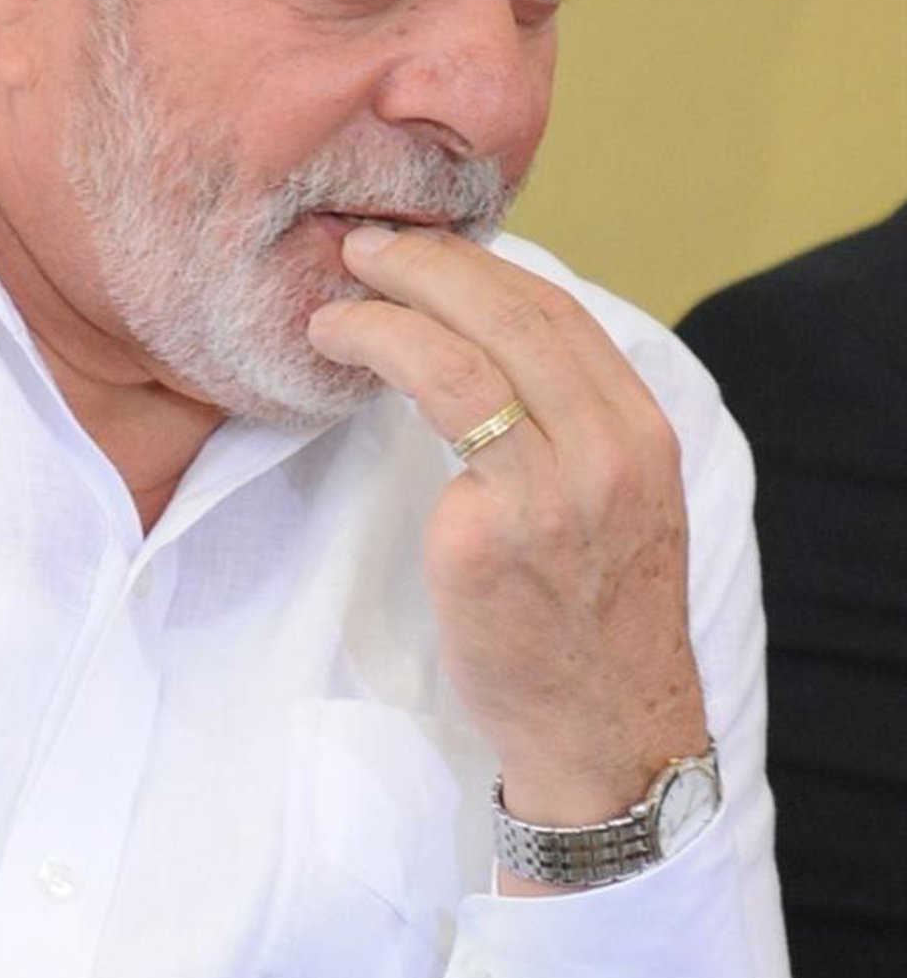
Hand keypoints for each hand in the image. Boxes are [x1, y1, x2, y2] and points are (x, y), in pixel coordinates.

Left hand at [306, 223, 708, 835]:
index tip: (426, 246)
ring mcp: (550, 493)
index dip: (483, 267)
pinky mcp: (486, 537)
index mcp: (644, 434)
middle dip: (430, 266)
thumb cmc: (591, 628)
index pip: (559, 313)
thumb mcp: (615, 511)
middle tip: (365, 247)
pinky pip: (435, 433)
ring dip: (388, 315)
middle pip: (514, 314)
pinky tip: (342, 369)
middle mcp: (609, 451)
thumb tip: (486, 359)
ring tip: (334, 308)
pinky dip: (384, 375)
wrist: (602, 731)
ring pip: (463, 359)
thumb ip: (571, 435)